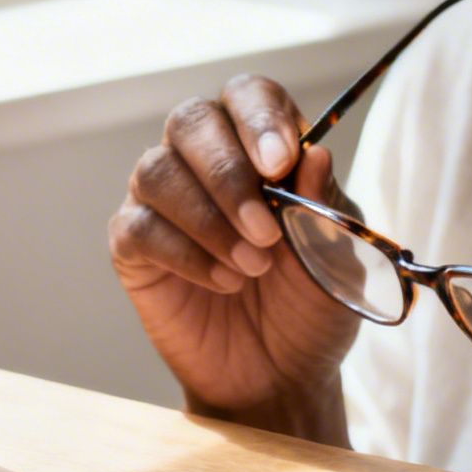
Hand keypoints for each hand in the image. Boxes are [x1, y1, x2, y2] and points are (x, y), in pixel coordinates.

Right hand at [109, 75, 360, 438]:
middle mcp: (204, 160)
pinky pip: (141, 227)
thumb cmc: (311, 303)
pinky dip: (185, 255)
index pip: (248, 96)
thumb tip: (316, 155)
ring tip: (252, 266)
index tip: (281, 162)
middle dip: (228, 172)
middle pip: (192, 121)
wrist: (281, 375)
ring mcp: (164, 200)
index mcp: (260, 145)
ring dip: (209, 220)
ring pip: (158, 170)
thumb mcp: (337, 257)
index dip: (259, 118)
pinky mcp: (134, 246)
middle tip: (265, 230)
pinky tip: (222, 282)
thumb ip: (325, 207)